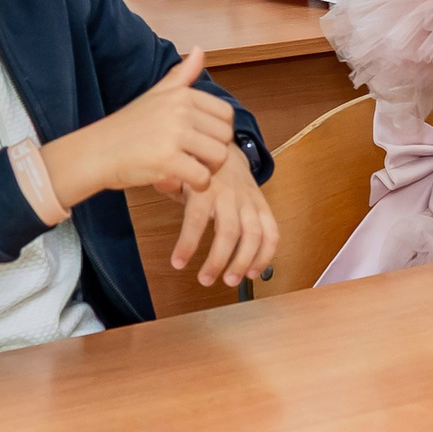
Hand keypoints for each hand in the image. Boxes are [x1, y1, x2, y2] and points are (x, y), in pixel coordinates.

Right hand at [56, 48, 235, 199]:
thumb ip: (181, 76)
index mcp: (181, 94)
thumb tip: (200, 49)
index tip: (202, 141)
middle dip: (216, 152)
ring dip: (209, 169)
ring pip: (219, 156)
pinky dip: (197, 184)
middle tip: (196, 159)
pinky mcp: (167, 160)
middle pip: (225, 136)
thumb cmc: (126, 126)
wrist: (97, 151)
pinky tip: (183, 181)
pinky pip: (202, 176)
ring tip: (191, 170)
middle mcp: (180, 111)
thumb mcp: (155, 94)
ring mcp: (174, 135)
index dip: (219, 132)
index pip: (225, 114)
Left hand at [169, 148, 277, 287]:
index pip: (196, 218)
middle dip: (219, 259)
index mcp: (205, 187)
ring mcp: (249, 201)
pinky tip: (254, 272)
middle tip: (206, 280)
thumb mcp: (180, 172)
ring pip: (254, 233)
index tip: (178, 264)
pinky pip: (272, 231)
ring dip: (245, 261)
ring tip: (231, 280)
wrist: (227, 150)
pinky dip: (266, 254)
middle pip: (229, 230)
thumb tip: (160, 181)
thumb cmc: (199, 168)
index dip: (188, 242)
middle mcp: (230, 194)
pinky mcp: (263, 206)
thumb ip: (170, 182)